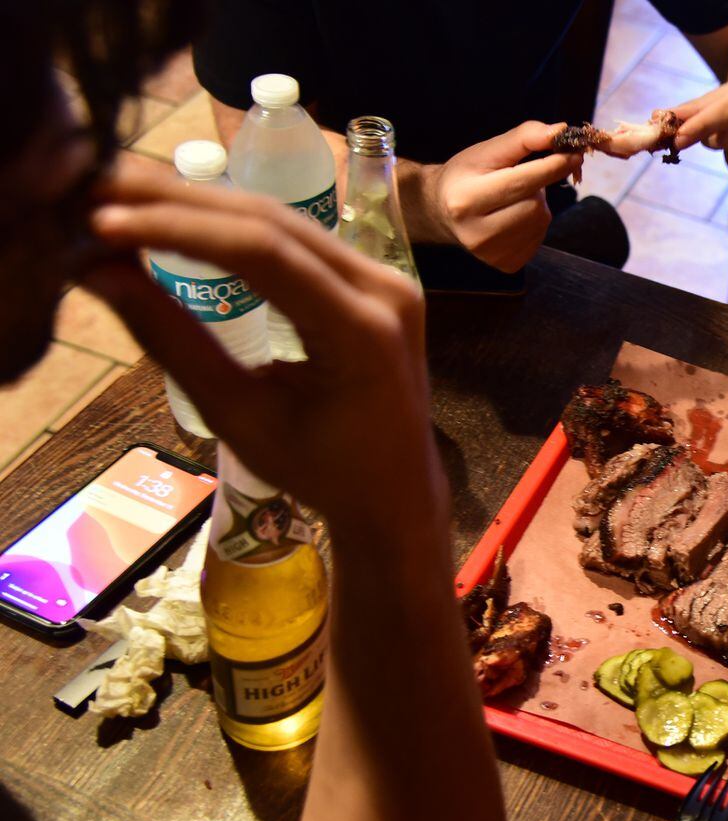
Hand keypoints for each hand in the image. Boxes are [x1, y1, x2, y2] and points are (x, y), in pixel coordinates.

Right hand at [81, 159, 439, 530]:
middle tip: (94, 182)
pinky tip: (177, 213)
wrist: (395, 492)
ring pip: (283, 220)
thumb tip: (96, 269)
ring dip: (200, 203)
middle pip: (272, 222)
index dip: (177, 228)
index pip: (263, 253)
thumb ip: (172, 341)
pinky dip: (233, 224)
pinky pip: (298, 238)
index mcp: (362, 332)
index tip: (100, 219)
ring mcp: (386, 278)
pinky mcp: (373, 278)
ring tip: (121, 190)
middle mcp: (384, 289)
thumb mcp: (239, 416)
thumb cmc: (320, 471)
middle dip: (177, 200)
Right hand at [427, 121, 581, 272]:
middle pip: (535, 206)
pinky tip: (515, 217)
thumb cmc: (466, 175)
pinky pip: (538, 238)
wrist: (442, 211)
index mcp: (466, 199)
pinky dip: (535, 223)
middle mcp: (476, 233)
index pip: (521, 182)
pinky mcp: (506, 265)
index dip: (552, 166)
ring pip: (540, 222)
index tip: (573, 154)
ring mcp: (491, 254)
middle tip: (522, 179)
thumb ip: (524, 137)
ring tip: (514, 198)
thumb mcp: (488, 150)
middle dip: (538, 187)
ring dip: (538, 205)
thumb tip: (560, 132)